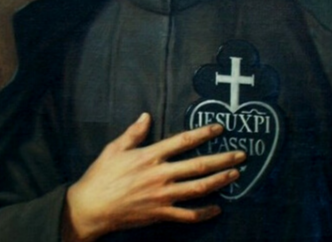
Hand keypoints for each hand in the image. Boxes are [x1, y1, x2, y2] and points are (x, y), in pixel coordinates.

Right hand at [61, 112, 244, 241]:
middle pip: (199, 165)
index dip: (203, 133)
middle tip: (241, 154)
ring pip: (198, 188)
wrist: (90, 208)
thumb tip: (146, 115)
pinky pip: (188, 215)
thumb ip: (133, 132)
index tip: (219, 128)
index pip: (183, 141)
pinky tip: (217, 208)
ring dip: (220, 181)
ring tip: (236, 175)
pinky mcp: (161, 214)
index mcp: (150, 155)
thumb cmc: (100, 176)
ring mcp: (162, 196)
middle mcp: (160, 174)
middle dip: (223, 158)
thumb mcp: (114, 149)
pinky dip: (204, 213)